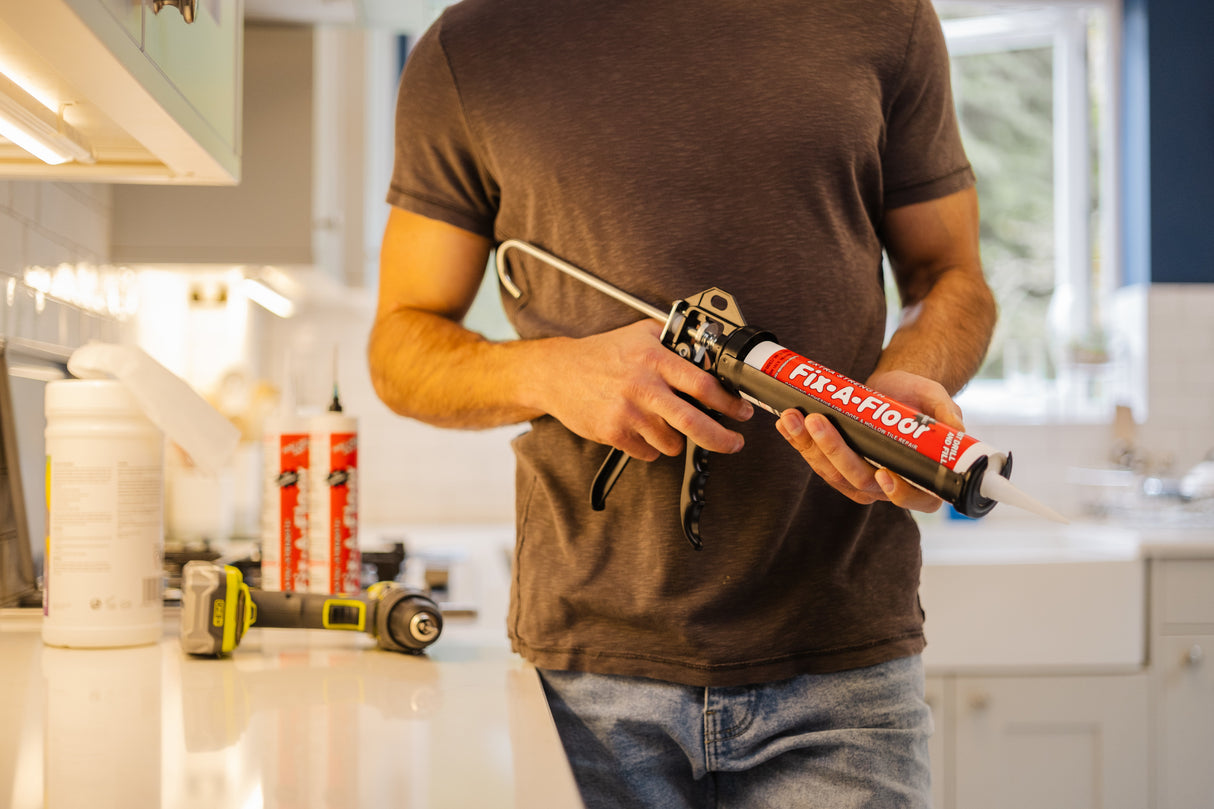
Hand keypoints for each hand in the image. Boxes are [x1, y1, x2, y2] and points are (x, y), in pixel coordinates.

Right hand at [533, 319, 753, 460]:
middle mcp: (642, 386)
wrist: (558, 372)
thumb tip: (711, 353)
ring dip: (677, 439)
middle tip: (734, 443)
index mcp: (654, 359)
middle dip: (722, 439)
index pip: (702, 384)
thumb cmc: (602, 353)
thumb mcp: (641, 334)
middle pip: (694, 423)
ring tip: (665, 424)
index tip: (742, 411)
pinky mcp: (613, 433)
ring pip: (672, 443)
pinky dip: (651, 446)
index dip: (729, 402)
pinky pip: (648, 452)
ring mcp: (627, 413)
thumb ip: (674, 342)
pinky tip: (641, 428)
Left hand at [774, 369, 964, 511]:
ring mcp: (859, 477)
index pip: (916, 497)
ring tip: (794, 417)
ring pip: (832, 472)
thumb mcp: (937, 400)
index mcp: (922, 478)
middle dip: (836, 452)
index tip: (884, 475)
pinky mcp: (835, 465)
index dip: (900, 492)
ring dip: (809, 446)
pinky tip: (786, 423)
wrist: (894, 388)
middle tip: (819, 422)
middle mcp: (888, 485)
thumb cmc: (918, 399)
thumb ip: (947, 415)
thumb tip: (955, 431)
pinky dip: (798, 441)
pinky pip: (815, 460)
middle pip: (861, 481)